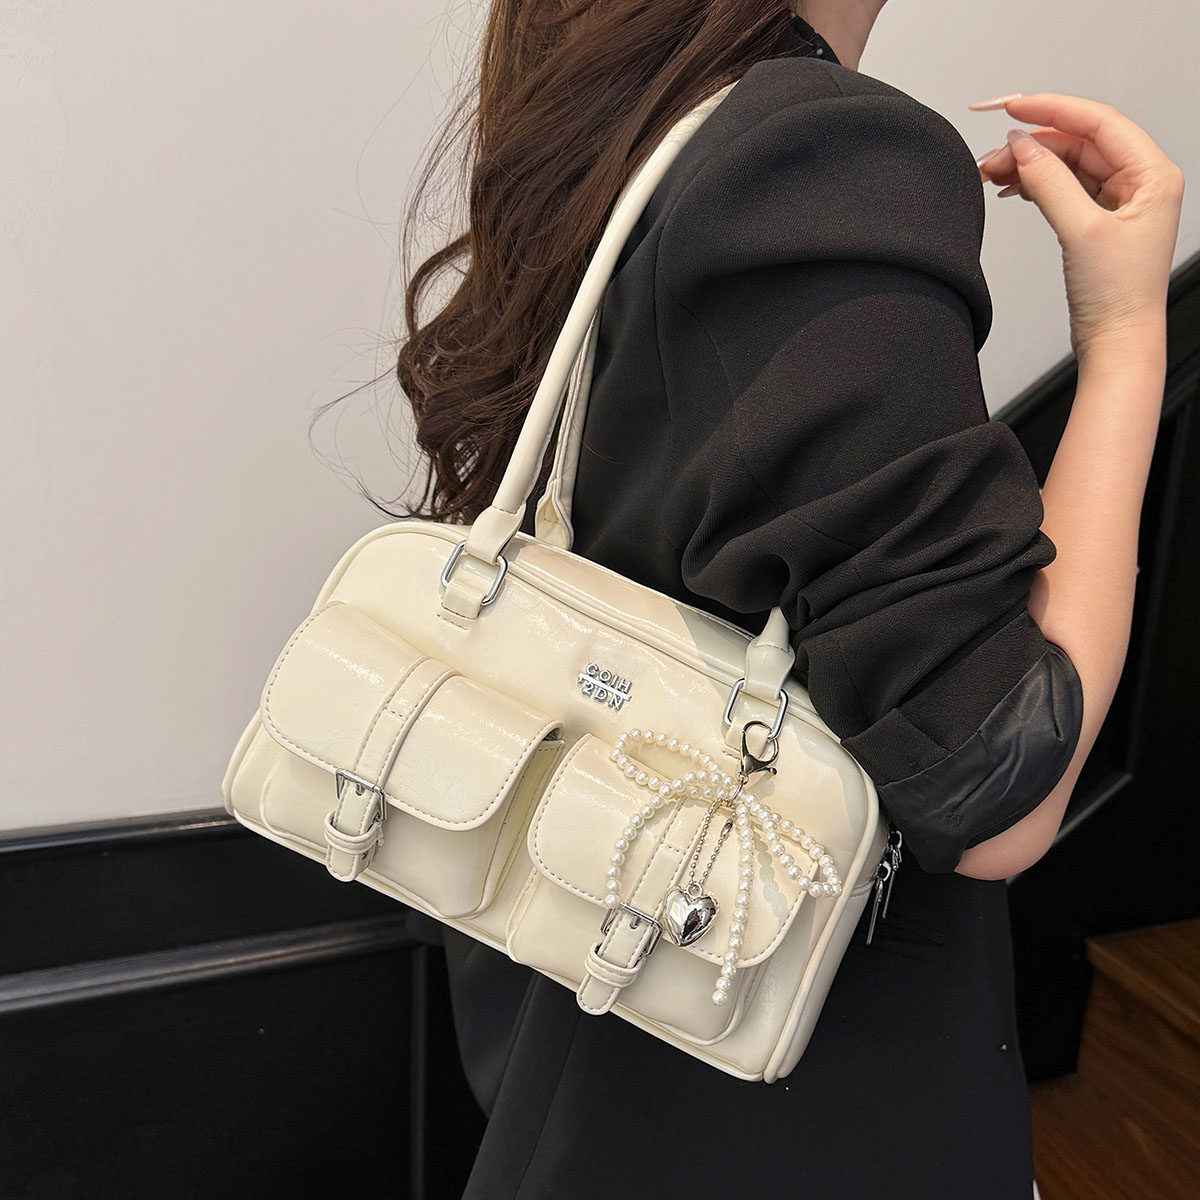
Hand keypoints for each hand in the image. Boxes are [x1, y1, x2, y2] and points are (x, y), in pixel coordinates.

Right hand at [969, 92, 1183, 362]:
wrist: (1117, 342)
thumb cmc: (1117, 296)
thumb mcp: (1081, 231)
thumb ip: (1050, 182)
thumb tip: (1022, 146)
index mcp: (1153, 174)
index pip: (1098, 123)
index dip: (1051, 109)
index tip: (1011, 107)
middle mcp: (1140, 181)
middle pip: (1079, 142)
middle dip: (1032, 145)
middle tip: (990, 156)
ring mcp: (1119, 200)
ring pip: (1067, 164)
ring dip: (1029, 165)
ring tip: (991, 174)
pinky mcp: (1098, 220)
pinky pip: (1064, 187)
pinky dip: (1036, 183)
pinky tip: (1012, 186)